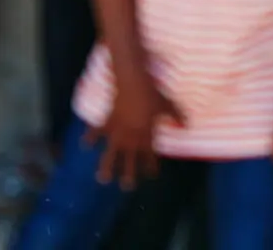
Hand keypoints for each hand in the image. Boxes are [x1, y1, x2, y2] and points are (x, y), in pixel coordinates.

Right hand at [89, 71, 182, 189]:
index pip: (150, 156)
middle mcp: (130, 138)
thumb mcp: (168, 106)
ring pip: (110, 154)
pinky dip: (90, 138)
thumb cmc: (153, 95)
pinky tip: (85, 146)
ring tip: (103, 179)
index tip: (152, 176)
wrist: (133, 84)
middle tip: (128, 187)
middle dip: (129, 174)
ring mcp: (116, 132)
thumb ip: (177, 117)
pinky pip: (96, 132)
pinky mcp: (106, 122)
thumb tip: (187, 126)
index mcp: (146, 136)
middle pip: (129, 160)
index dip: (151, 166)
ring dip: (107, 166)